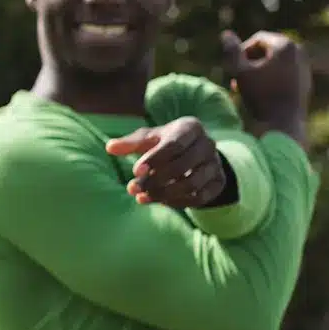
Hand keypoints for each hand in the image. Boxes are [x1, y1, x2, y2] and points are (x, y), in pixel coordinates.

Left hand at [106, 116, 228, 207]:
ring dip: (164, 194)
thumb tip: (110, 147)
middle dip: (155, 180)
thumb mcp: (148, 139)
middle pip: (182, 166)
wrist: (195, 153)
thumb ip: (130, 143)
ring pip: (191, 184)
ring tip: (142, 197)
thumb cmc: (165, 142)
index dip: (154, 160)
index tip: (135, 172)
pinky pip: (199, 197)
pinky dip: (177, 202)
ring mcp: (215, 164)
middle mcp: (207, 144)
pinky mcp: (218, 182)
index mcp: (190, 127)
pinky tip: (160, 201)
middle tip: (133, 189)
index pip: (173, 145)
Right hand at [222, 30, 309, 142]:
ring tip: (246, 87)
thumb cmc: (260, 96)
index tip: (233, 68)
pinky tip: (260, 93)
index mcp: (285, 45)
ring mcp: (304, 65)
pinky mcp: (306, 79)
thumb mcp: (240, 72)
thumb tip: (226, 34)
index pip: (258, 38)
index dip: (241, 52)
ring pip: (276, 61)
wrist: (284, 122)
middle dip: (250, 61)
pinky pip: (284, 71)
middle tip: (237, 78)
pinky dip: (271, 77)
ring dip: (259, 70)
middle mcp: (299, 51)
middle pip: (268, 49)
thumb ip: (232, 52)